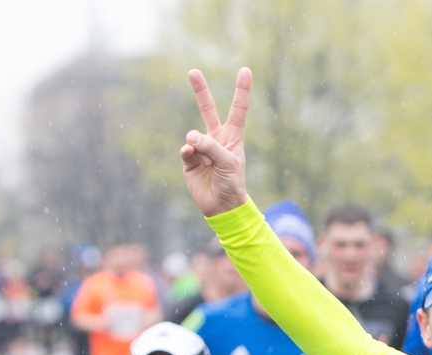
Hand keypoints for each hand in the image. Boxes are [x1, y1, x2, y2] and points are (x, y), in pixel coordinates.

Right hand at [181, 68, 251, 216]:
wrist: (222, 207)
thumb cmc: (232, 183)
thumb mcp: (228, 163)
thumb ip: (211, 146)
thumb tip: (190, 136)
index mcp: (233, 137)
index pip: (238, 109)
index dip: (241, 90)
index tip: (245, 70)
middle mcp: (216, 139)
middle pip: (207, 109)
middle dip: (200, 91)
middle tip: (193, 71)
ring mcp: (201, 148)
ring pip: (194, 135)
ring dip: (199, 146)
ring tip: (206, 160)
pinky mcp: (189, 160)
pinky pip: (185, 149)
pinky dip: (189, 153)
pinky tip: (194, 159)